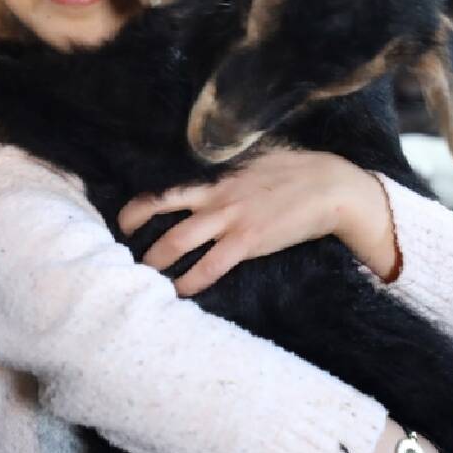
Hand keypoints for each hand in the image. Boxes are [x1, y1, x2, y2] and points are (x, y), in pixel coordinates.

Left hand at [119, 148, 396, 296]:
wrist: (329, 186)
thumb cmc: (292, 170)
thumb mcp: (251, 159)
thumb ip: (223, 170)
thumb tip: (200, 177)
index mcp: (212, 174)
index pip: (162, 188)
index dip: (135, 207)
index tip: (123, 223)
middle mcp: (214, 194)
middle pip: (160, 216)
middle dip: (136, 239)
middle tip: (124, 258)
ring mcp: (229, 218)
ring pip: (177, 243)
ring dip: (155, 264)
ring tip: (144, 279)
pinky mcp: (248, 241)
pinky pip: (210, 266)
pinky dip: (190, 282)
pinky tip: (180, 292)